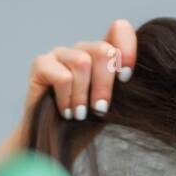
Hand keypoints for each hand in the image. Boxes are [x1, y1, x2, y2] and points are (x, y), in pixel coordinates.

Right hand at [21, 18, 137, 128]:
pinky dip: (67, 98)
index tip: (126, 78)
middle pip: (102, 50)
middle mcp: (82, 49)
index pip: (120, 30)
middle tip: (100, 110)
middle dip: (104, 84)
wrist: (53, 145)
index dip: (127, 49)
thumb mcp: (111, 107)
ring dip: (83, 95)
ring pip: (82, 62)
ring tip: (80, 115)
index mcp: (103, 55)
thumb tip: (134, 80)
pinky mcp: (40, 64)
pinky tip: (66, 112)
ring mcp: (60, 54)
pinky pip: (62, 76)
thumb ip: (123, 89)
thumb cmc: (85, 126)